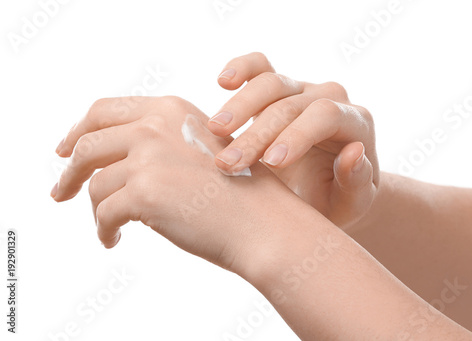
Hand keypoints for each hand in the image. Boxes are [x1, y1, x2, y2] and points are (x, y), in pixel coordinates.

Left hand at [51, 96, 296, 274]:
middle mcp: (154, 125)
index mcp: (169, 109)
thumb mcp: (200, 149)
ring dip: (95, 209)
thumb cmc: (239, 194)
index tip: (65, 150)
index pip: (104, 110)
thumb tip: (111, 163)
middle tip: (60, 192)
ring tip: (107, 227)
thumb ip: (160, 144)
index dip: (78, 130)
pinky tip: (112, 240)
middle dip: (70, 170)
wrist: (265, 223)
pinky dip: (103, 230)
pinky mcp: (144, 192)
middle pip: (87, 143)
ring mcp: (148, 157)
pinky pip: (104, 213)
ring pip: (95, 184)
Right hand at [208, 52, 378, 228]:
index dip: (297, 135)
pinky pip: (259, 67)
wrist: (323, 191)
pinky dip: (241, 68)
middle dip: (257, 133)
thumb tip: (353, 151)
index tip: (271, 163)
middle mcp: (329, 99)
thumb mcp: (353, 202)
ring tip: (215, 130)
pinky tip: (223, 81)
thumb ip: (356, 181)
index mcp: (355, 123)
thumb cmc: (337, 199)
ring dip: (239, 106)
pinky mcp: (277, 89)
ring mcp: (301, 90)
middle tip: (227, 163)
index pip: (325, 116)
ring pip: (270, 82)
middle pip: (291, 103)